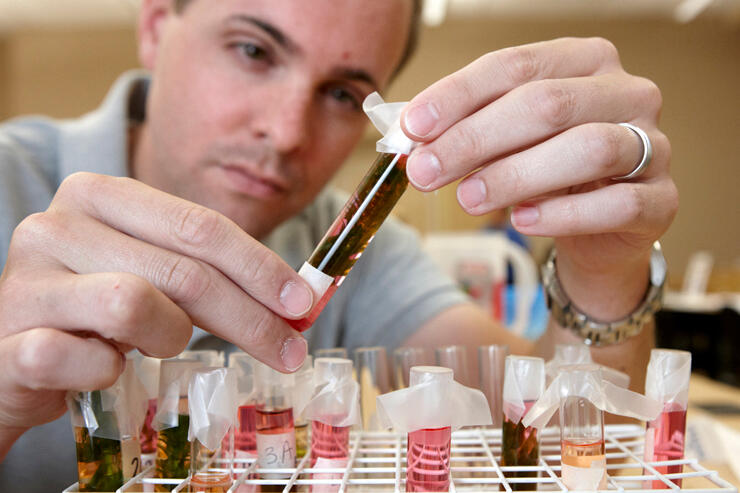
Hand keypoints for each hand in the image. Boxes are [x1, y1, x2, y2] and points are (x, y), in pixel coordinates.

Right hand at [0, 172, 312, 436]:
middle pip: (183, 269)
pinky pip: (87, 361)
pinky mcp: (9, 342)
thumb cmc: (93, 313)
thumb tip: (294, 300)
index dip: (260, 266)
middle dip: (249, 317)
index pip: (199, 226)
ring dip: (168, 337)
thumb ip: (207, 273)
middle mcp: (56, 226)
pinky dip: (111, 373)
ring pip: (136, 305)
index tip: (302, 303)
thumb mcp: (150, 275)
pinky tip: (104, 370)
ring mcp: (26, 282)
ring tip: (157, 345)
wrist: (10, 357)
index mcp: (99, 195)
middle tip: (289, 351)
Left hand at [401, 37, 677, 314]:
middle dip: (474, 139)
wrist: (598, 227)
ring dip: (514, 176)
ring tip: (467, 199)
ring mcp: (652, 144)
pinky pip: (617, 203)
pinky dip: (563, 214)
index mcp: (583, 61)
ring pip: (586, 148)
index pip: (515, 65)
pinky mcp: (662, 199)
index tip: (414, 126)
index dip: (459, 95)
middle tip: (425, 172)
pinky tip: (522, 221)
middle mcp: (625, 92)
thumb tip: (412, 136)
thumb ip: (465, 131)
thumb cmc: (546, 172)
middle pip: (546, 104)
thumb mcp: (503, 142)